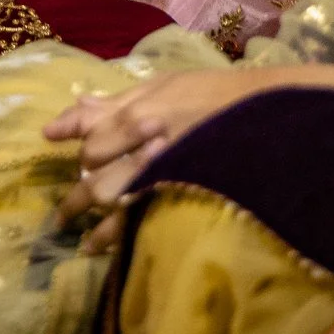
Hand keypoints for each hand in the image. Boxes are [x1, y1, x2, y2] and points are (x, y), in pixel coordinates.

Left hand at [45, 65, 333, 242]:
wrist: (271, 114)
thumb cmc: (212, 93)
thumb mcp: (161, 86)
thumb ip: (111, 104)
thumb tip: (63, 121)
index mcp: (143, 113)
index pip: (94, 143)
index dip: (83, 154)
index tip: (80, 160)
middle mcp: (151, 145)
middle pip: (99, 179)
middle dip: (78, 200)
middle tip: (63, 215)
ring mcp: (171, 174)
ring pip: (118, 206)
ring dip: (96, 227)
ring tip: (82, 241)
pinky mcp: (189, 195)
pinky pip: (148, 222)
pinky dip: (125, 237)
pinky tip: (111, 247)